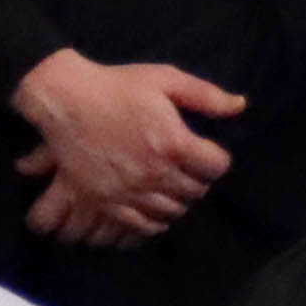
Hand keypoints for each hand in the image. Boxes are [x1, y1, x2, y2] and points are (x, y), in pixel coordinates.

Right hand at [16, 50, 240, 242]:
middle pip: (196, 191)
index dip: (216, 159)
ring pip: (172, 211)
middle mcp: (155, 173)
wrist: (65, 99)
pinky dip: (155, 221)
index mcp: (174, 143)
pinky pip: (142, 226)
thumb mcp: (165, 79)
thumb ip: (205, 95)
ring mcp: (130, 191)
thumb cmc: (116, 86)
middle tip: (190, 168)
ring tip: (173, 185)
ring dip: (178, 200)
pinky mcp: (108, 202)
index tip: (208, 153)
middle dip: (198, 180)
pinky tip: (156, 210)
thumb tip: (240, 105)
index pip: (216, 166)